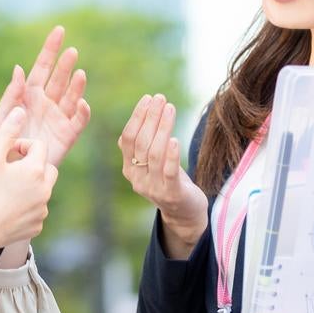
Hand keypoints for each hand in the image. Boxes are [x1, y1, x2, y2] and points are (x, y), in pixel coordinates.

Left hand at [0, 25, 90, 168]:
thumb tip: (19, 68)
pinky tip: (83, 103)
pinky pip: (78, 121)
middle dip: (65, 65)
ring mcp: (58, 118)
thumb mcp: (0, 118)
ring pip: (71, 97)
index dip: (50, 50)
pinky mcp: (67, 135)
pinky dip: (82, 112)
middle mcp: (46, 103)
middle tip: (71, 51)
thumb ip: (11, 94)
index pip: (42, 67)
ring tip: (79, 73)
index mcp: (29, 95)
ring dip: (76, 85)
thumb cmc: (1, 144)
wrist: (9, 171)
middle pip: (59, 79)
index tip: (59, 31)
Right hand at [0, 107, 57, 250]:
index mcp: (36, 170)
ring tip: (8, 189)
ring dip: (31, 186)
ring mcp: (42, 209)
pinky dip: (27, 206)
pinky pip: (37, 209)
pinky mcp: (38, 226)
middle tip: (11, 170)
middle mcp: (45, 189)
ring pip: (43, 189)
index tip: (7, 154)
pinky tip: (8, 207)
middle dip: (33, 165)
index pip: (38, 146)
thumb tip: (20, 110)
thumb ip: (8, 132)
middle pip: (48, 168)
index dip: (22, 146)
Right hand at [119, 94, 206, 241]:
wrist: (185, 213)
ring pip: (154, 154)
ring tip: (170, 109)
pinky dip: (171, 154)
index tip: (148, 99)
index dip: (137, 117)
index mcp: (130, 169)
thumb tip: (131, 126)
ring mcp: (154, 188)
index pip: (128, 138)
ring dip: (162, 128)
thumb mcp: (151, 165)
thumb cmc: (170, 182)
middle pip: (141, 143)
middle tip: (160, 98)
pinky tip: (174, 138)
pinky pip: (169, 172)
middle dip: (150, 118)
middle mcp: (137, 179)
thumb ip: (141, 149)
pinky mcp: (172, 194)